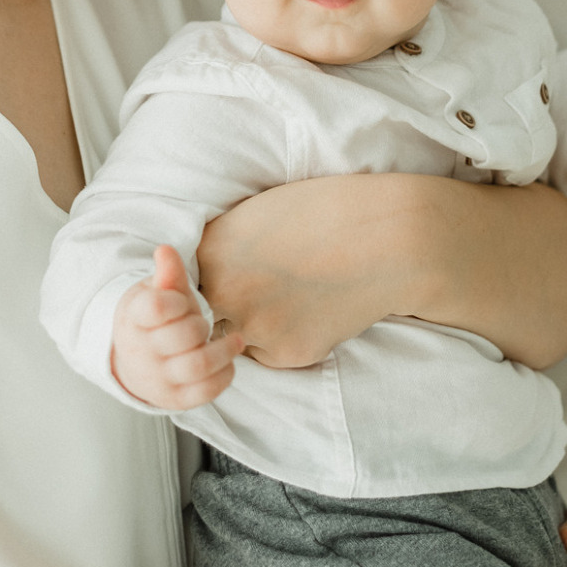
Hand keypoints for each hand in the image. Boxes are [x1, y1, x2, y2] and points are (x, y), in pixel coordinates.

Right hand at [111, 246, 243, 408]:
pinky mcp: (176, 400)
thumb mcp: (156, 293)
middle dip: (200, 325)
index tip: (181, 301)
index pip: (156, 307)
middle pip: (183, 335)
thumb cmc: (155, 320)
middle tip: (203, 323)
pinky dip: (225, 374)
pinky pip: (206, 391)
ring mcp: (158, 379)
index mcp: (134, 319)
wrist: (135, 363)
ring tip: (236, 340)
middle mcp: (141, 352)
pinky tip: (227, 361)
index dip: (176, 301)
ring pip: (198, 366)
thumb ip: (167, 274)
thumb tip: (166, 250)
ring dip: (224, 350)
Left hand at [198, 176, 409, 368]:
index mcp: (210, 250)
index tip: (223, 278)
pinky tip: (314, 310)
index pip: (181, 286)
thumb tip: (201, 273)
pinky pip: (271, 355)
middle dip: (220, 312)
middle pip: (201, 318)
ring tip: (291, 296)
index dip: (202, 285)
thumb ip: (222, 247)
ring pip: (234, 341)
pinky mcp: (288, 353)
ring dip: (251, 329)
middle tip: (257, 291)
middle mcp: (223, 292)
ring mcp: (254, 327)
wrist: (385, 237)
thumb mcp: (256, 214)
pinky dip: (285, 340)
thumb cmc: (326, 212)